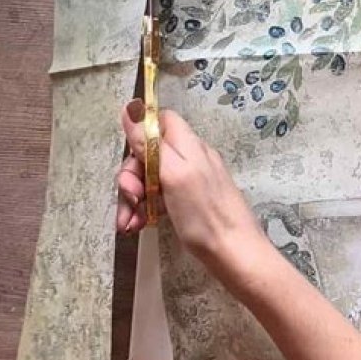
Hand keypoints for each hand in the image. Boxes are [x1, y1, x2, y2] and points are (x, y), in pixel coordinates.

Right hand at [116, 99, 269, 285]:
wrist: (233, 252)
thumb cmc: (203, 212)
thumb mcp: (173, 172)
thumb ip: (150, 142)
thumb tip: (131, 107)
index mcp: (188, 144)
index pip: (161, 121)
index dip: (141, 133)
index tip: (130, 155)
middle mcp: (190, 158)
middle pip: (149, 153)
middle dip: (131, 175)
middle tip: (130, 197)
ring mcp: (189, 181)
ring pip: (150, 179)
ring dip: (132, 199)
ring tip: (127, 223)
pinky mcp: (187, 203)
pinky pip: (158, 199)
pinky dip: (143, 211)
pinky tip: (136, 226)